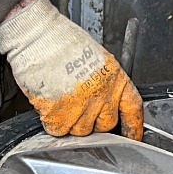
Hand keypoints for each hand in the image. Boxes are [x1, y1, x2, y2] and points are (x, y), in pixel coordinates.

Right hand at [0, 0, 143, 139]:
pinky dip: (52, 122)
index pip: (133, 109)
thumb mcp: (96, 58)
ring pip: (81, 131)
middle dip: (95, 121)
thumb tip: (103, 99)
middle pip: (106, 125)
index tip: (133, 136)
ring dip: (72, 122)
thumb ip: (103, 82)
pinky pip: (58, 130)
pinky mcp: (58, 114)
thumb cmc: (62, 40)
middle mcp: (101, 94)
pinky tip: (50, 104)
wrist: (38, 37)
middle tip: (81, 107)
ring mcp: (81, 106)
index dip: (134, 127)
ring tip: (62, 100)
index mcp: (114, 78)